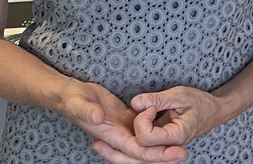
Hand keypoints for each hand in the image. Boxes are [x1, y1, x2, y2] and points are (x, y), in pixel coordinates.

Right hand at [57, 81, 185, 163]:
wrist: (70, 95)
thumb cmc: (72, 98)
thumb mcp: (78, 102)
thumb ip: (87, 111)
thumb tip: (98, 118)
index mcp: (109, 135)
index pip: (135, 150)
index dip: (154, 153)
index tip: (172, 152)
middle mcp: (117, 137)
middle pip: (142, 154)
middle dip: (162, 156)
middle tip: (183, 154)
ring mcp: (122, 131)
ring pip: (144, 146)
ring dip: (160, 149)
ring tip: (180, 149)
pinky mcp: (125, 122)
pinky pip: (142, 134)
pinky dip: (155, 139)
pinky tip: (169, 137)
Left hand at [129, 86, 225, 149]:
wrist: (214, 111)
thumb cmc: (200, 102)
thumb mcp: (179, 95)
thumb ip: (156, 99)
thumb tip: (135, 103)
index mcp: (176, 135)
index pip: (145, 138)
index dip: (142, 120)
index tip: (151, 107)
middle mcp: (170, 146)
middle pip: (140, 144)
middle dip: (138, 124)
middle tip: (149, 108)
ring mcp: (166, 146)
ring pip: (141, 144)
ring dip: (139, 126)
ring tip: (149, 110)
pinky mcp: (162, 143)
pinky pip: (145, 141)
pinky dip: (143, 127)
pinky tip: (148, 116)